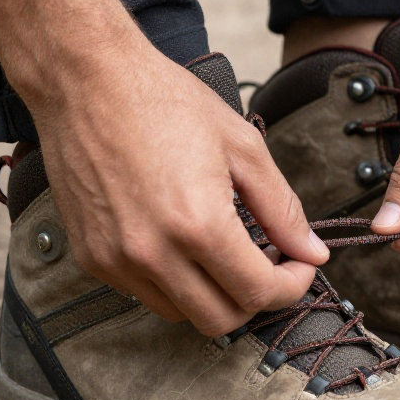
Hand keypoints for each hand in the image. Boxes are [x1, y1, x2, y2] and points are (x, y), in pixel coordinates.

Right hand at [22, 48, 327, 335]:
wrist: (86, 80)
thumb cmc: (164, 100)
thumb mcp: (242, 146)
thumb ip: (283, 208)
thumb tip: (313, 253)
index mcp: (198, 224)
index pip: (258, 292)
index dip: (291, 286)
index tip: (299, 265)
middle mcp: (153, 253)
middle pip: (221, 320)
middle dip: (256, 299)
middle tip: (267, 264)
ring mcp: (117, 260)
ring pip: (181, 315)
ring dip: (213, 295)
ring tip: (223, 252)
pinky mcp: (92, 258)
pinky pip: (143, 294)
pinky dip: (173, 283)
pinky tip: (181, 243)